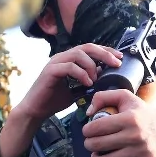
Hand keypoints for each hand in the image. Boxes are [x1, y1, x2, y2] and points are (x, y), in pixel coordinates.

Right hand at [0, 44, 122, 156]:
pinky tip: (88, 83)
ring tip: (97, 78)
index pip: (91, 49)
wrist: (35, 109)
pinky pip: (69, 66)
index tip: (119, 58)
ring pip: (79, 54)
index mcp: (69, 60)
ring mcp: (55, 62)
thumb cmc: (54, 100)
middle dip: (104, 54)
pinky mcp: (50, 70)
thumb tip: (103, 77)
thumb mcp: (76, 90)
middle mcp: (62, 57)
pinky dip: (81, 74)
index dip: (106, 51)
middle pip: (87, 47)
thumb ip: (88, 81)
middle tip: (116, 63)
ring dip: (92, 65)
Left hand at [82, 89, 155, 156]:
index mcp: (129, 118)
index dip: (86, 130)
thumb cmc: (141, 113)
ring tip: (97, 154)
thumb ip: (103, 97)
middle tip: (90, 143)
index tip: (88, 131)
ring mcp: (141, 152)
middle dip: (89, 144)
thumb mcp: (125, 97)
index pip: (96, 127)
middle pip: (98, 145)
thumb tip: (89, 113)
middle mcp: (135, 135)